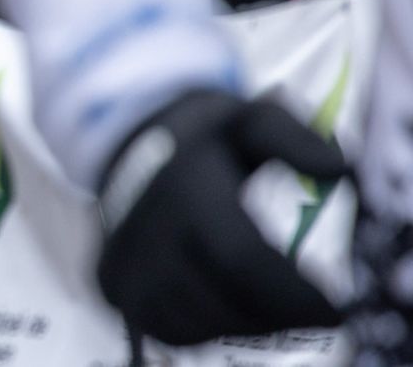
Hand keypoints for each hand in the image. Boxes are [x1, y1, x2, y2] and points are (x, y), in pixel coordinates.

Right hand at [97, 90, 348, 345]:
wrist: (123, 145)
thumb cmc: (203, 138)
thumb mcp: (249, 119)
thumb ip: (294, 137)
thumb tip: (334, 170)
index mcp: (182, 187)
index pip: (241, 258)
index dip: (292, 294)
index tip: (332, 307)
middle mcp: (144, 232)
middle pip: (224, 301)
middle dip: (277, 314)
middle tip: (308, 309)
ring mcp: (123, 264)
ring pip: (199, 323)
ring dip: (244, 321)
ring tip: (269, 301)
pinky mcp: (113, 289)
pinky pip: (171, 330)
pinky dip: (207, 325)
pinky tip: (227, 302)